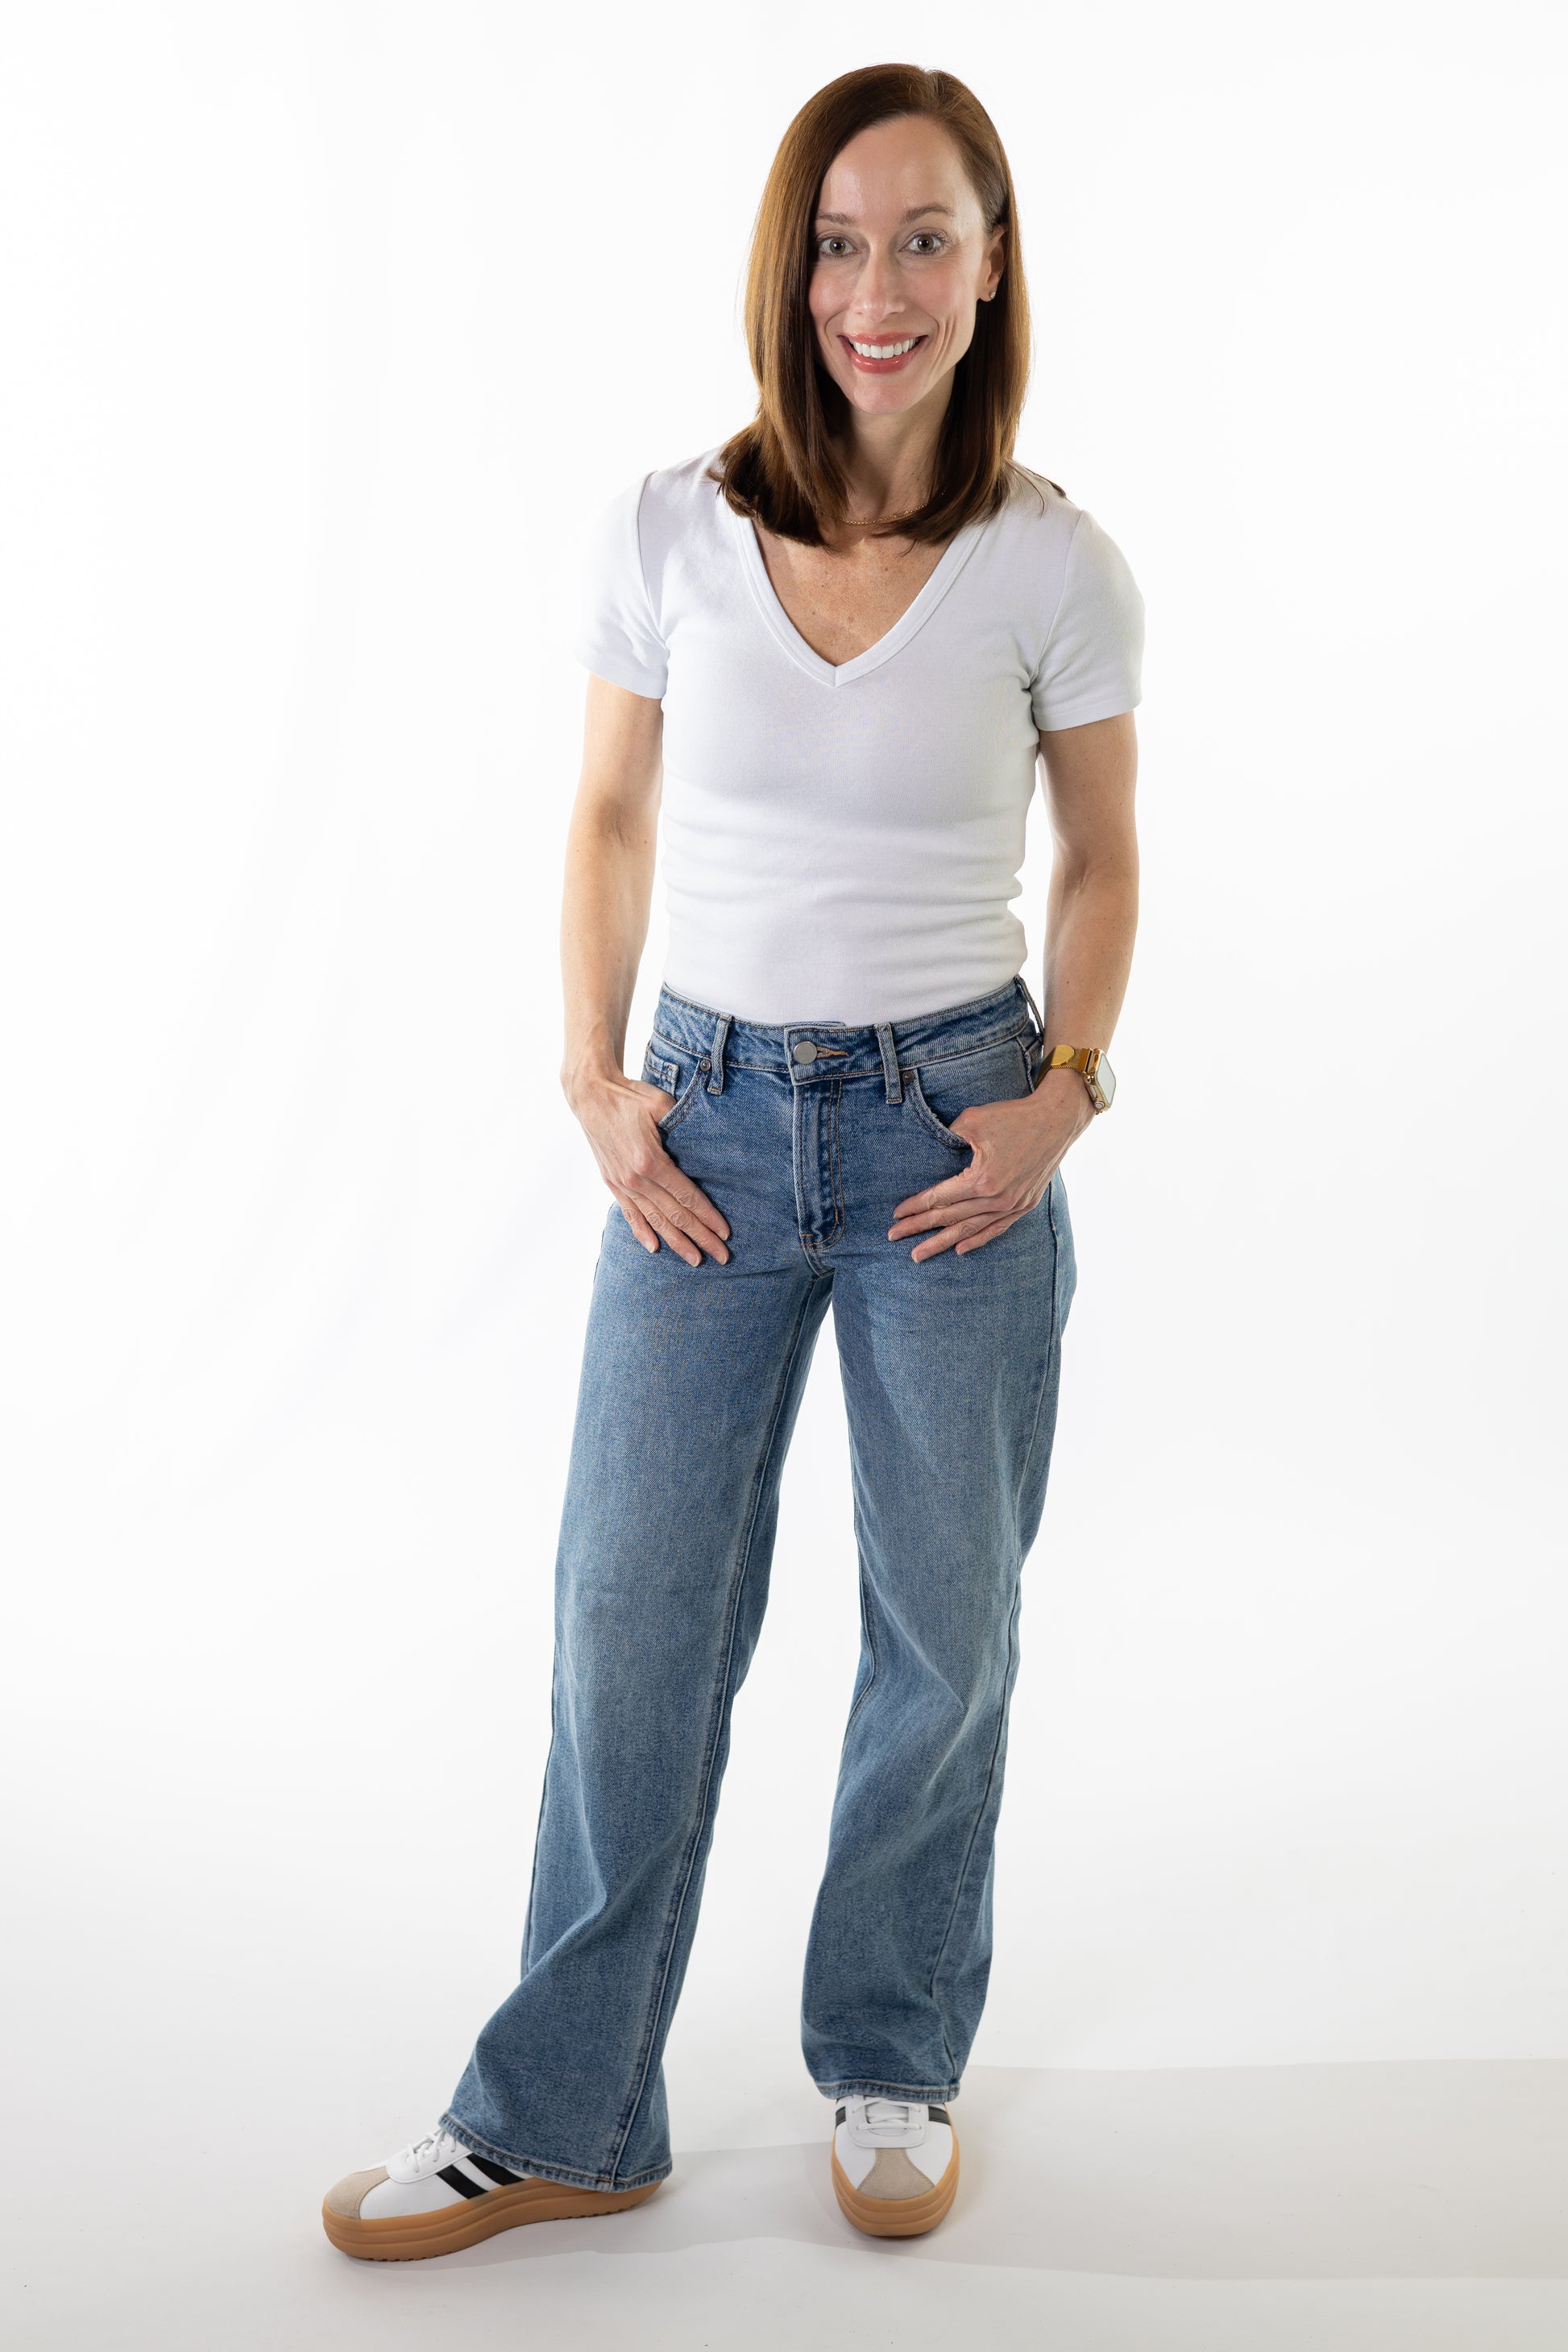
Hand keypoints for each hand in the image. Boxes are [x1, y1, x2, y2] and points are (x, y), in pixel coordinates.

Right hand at [567, 1068, 730, 1265]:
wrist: (591, 1095)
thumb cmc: (630, 1096)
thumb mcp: (661, 1106)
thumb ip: (683, 1129)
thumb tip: (704, 1146)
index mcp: (650, 1161)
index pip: (687, 1197)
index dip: (708, 1216)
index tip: (725, 1232)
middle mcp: (635, 1179)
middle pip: (675, 1215)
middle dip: (700, 1237)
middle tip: (721, 1256)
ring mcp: (621, 1183)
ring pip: (654, 1220)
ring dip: (676, 1242)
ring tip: (695, 1259)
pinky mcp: (612, 1182)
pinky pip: (629, 1213)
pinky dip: (642, 1232)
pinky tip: (654, 1247)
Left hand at [888, 1067, 1092, 1259]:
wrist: (1057, 1119)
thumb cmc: (1013, 1116)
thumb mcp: (972, 1120)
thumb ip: (948, 1137)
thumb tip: (932, 1149)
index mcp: (981, 1180)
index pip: (940, 1198)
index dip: (916, 1206)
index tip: (897, 1214)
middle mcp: (996, 1199)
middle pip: (949, 1218)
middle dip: (919, 1228)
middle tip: (894, 1237)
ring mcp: (1012, 1205)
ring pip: (970, 1229)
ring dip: (943, 1242)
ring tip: (918, 1254)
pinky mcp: (1025, 1204)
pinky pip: (997, 1228)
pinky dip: (978, 1239)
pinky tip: (960, 1249)